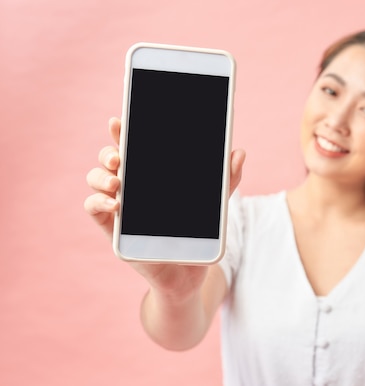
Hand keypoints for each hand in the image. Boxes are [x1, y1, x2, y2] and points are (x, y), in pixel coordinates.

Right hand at [84, 117, 245, 294]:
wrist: (188, 274)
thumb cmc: (196, 234)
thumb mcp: (214, 205)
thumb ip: (226, 180)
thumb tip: (239, 153)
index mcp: (150, 175)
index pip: (134, 147)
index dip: (123, 133)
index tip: (120, 121)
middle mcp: (131, 186)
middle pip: (109, 159)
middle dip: (110, 151)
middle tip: (120, 157)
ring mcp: (119, 206)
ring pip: (96, 179)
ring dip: (101, 176)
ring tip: (117, 182)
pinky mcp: (113, 229)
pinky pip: (94, 208)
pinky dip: (99, 202)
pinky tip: (115, 204)